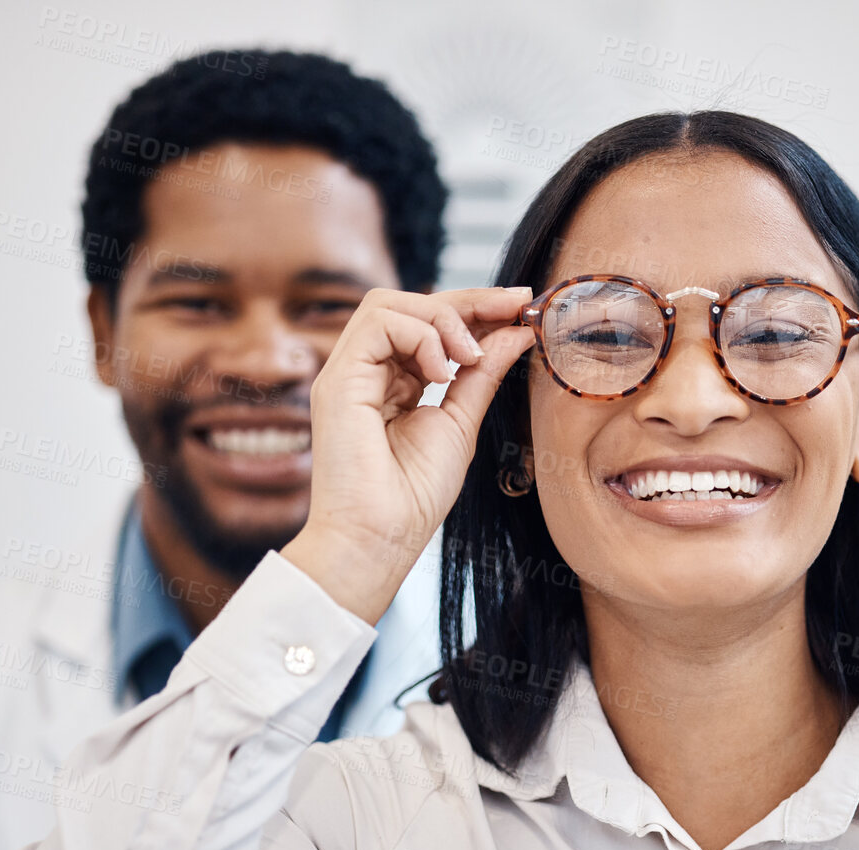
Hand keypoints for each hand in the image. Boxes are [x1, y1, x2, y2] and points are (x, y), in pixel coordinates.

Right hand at [281, 286, 536, 623]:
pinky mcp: (337, 380)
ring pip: (390, 304)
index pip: (428, 324)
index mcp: (391, 383)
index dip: (474, 309)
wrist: (379, 540)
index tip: (521, 305)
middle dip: (467, 299)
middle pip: (409, 303)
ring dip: (443, 319)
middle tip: (514, 305)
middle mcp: (364, 372)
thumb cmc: (413, 498)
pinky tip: (444, 374)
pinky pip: (379, 323)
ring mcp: (347, 374)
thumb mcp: (461, 424)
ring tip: (470, 359)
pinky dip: (422, 336)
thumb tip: (515, 330)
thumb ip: (482, 374)